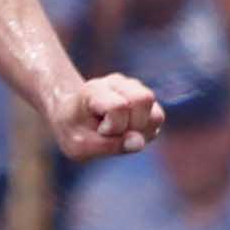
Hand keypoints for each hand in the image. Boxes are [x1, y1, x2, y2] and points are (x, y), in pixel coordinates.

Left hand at [48, 70, 162, 161]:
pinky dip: (146, 131)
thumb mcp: (81, 146)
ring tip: (122, 133)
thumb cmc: (74, 131)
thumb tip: (139, 142)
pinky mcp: (144, 100)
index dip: (113, 127)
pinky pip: (157, 118)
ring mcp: (133, 88)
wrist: (72, 118)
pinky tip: (129, 132)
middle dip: (133, 126)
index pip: (119, 106)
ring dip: (142, 131)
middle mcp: (117, 83)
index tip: (99, 131)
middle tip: (112, 133)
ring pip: (156, 113)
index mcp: (95, 89)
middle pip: (144, 99)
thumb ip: (109, 145)